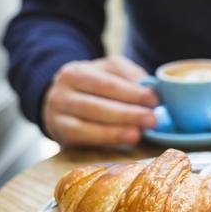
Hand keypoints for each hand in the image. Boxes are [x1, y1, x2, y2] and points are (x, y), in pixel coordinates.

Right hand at [43, 56, 157, 146]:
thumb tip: (151, 88)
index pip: (106, 83)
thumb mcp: (110, 72)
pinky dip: (105, 139)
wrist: (65, 102)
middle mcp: (61, 92)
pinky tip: (125, 139)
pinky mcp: (60, 134)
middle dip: (127, 114)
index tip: (154, 100)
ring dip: (116, 130)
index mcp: (75, 72)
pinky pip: (82, 138)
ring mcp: (57, 115)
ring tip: (139, 134)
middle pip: (96, 105)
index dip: (131, 92)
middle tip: (152, 120)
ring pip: (87, 124)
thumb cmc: (95, 85)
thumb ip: (129, 76)